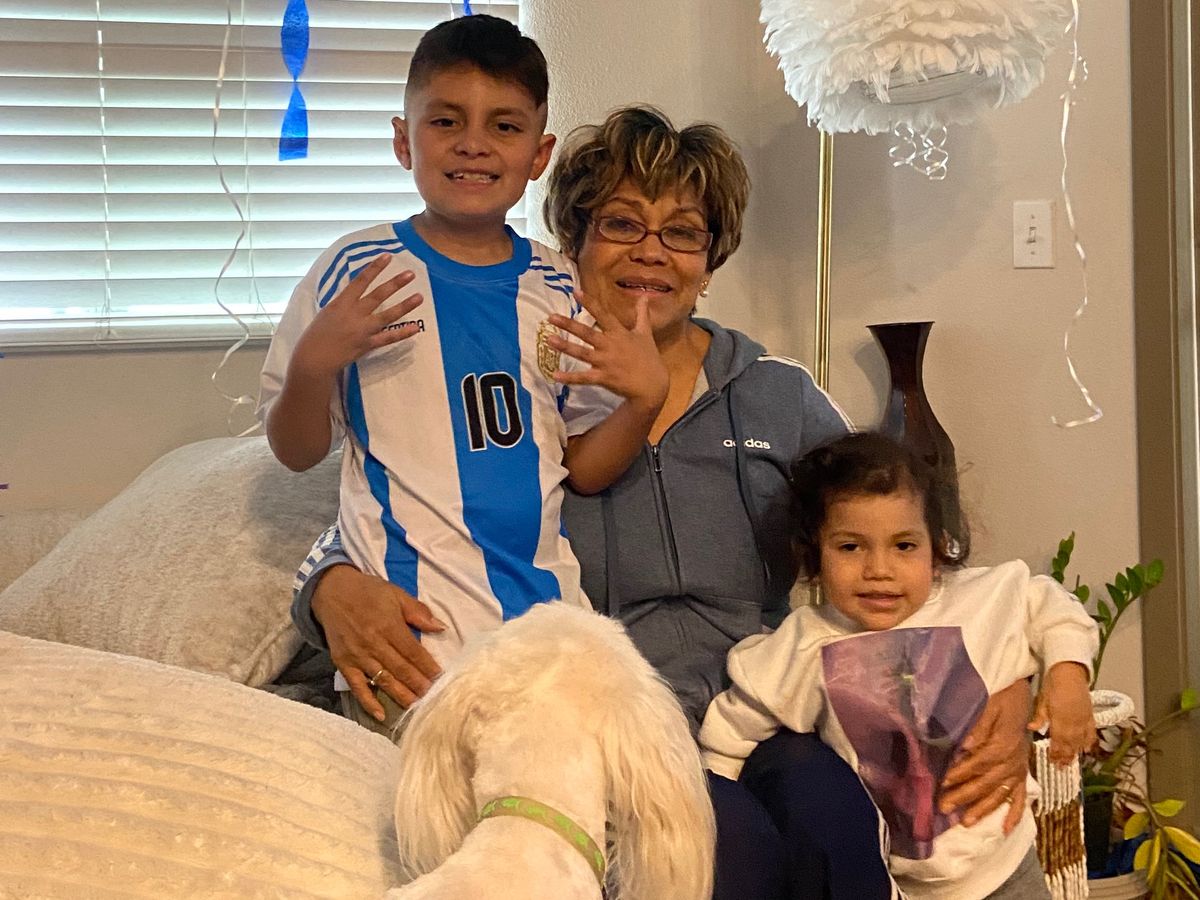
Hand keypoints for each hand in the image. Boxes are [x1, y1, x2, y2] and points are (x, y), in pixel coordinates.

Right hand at [293, 255, 423, 381]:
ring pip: (387, 315)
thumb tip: (356, 293)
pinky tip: (415, 328)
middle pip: (378, 295)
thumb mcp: (327, 312)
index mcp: (341, 303)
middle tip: (411, 274)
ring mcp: (362, 330)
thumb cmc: (316, 334)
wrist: (313, 358)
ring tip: (419, 297)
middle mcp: (354, 314)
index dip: (374, 268)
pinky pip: (388, 338)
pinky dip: (402, 333)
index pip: (360, 281)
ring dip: (405, 306)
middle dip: (395, 283)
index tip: (387, 257)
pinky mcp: (367, 345)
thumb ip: (343, 303)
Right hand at [311, 564, 445, 720]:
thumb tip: (441, 628)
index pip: (413, 652)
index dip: (429, 668)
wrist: (331, 591)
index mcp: (388, 625)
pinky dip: (368, 702)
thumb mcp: (396, 594)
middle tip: (435, 700)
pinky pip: (357, 687)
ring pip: (383, 680)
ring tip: (417, 709)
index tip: (443, 680)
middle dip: (419, 686)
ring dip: (401, 696)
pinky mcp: (343, 664)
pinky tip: (381, 715)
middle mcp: (373, 643)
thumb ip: (418, 612)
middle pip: (401, 669)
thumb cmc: (368, 592)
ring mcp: (357, 656)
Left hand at [545, 290, 668, 415]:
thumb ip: (642, 314)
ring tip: (549, 340)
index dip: (590, 302)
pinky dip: (570, 377)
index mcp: (619, 333)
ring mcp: (606, 362)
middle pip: (587, 333)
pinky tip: (555, 375)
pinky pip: (584, 378)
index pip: (603, 314)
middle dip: (569, 324)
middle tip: (551, 317)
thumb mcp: (646, 333)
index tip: (575, 291)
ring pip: (582, 353)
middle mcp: (610, 345)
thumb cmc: (649, 357)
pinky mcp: (604, 378)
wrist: (653, 385)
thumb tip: (644, 296)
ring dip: (565, 347)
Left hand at [940, 678, 1031, 832]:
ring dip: (983, 809)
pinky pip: (1021, 796)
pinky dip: (1015, 814)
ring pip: (1000, 794)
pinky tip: (1005, 828)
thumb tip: (966, 746)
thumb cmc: (1003, 696)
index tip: (943, 782)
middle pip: (986, 783)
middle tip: (944, 807)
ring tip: (966, 822)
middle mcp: (1013, 761)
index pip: (979, 764)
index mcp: (1003, 744)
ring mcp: (1019, 769)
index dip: (961, 774)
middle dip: (964, 797)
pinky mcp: (1022, 771)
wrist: (1023, 693)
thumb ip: (978, 727)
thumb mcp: (990, 704)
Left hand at [1029, 662, 1096, 765]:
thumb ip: (1040, 717)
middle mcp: (1074, 722)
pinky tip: (1087, 749)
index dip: (1056, 753)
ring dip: (1076, 752)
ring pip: (1081, 741)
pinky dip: (1089, 742)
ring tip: (1072, 762)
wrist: (1069, 672)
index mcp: (1060, 719)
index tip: (1053, 762)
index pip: (1058, 741)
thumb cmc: (1053, 684)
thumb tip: (1032, 728)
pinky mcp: (1090, 715)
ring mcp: (1084, 719)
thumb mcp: (1042, 700)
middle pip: (1070, 744)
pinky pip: (1091, 732)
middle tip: (1061, 767)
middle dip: (1066, 757)